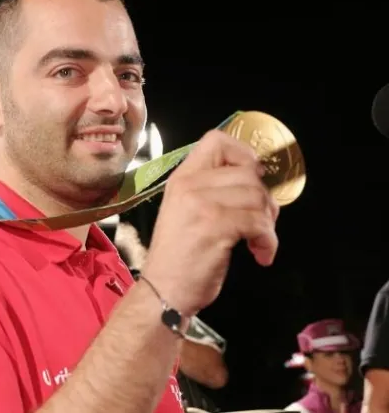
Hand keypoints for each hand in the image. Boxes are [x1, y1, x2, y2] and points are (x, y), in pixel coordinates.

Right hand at [144, 130, 278, 315]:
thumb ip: (210, 190)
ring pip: (257, 197)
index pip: (216, 140)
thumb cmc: (178, 256)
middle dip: (264, 199)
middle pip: (248, 173)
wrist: (163, 291)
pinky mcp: (215, 227)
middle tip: (260, 222)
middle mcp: (189, 185)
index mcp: (181, 178)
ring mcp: (201, 205)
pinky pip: (259, 223)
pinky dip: (268, 241)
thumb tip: (256, 180)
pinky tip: (260, 255)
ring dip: (268, 223)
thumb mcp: (185, 211)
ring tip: (258, 241)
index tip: (251, 179)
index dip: (243, 154)